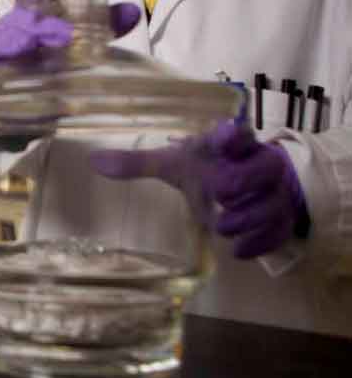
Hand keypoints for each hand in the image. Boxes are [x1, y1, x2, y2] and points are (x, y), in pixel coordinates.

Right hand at [0, 0, 141, 79]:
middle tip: (62, 36)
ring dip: (13, 45)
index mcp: (34, 13)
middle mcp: (14, 30)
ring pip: (1, 43)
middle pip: (19, 19)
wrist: (21, 101)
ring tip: (28, 52)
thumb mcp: (80, 41)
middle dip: (38, 25)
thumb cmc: (49, 61)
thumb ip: (105, 26)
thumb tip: (131, 11)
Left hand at [91, 122, 305, 258]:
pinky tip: (237, 244)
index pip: (236, 134)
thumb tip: (92, 161)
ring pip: (259, 211)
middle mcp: (261, 164)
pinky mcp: (285, 220)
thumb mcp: (178, 164)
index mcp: (233, 144)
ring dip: (234, 222)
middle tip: (218, 192)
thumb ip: (140, 163)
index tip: (225, 132)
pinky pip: (270, 237)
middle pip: (238, 180)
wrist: (263, 186)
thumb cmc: (212, 170)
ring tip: (224, 219)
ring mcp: (278, 193)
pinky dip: (250, 245)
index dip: (230, 135)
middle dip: (222, 192)